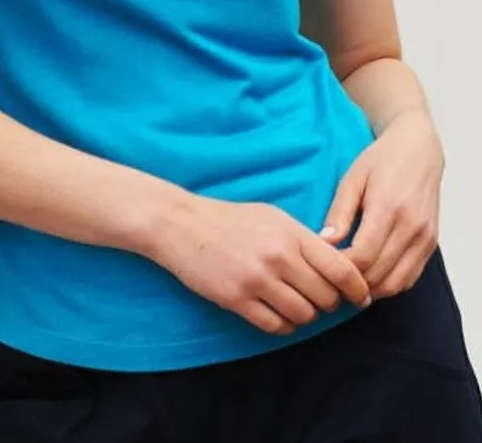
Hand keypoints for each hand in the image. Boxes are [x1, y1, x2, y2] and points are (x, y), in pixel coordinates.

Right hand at [147, 197, 370, 335]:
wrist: (182, 225)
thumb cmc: (230, 219)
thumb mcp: (273, 217)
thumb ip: (305, 239)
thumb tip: (339, 264)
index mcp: (291, 233)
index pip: (342, 268)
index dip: (357, 288)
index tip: (360, 297)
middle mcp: (278, 257)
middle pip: (326, 297)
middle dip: (328, 303)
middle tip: (320, 299)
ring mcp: (257, 280)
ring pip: (303, 315)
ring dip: (304, 315)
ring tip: (294, 303)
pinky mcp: (237, 300)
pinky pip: (276, 326)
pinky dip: (282, 325)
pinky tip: (275, 312)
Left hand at [322, 110, 443, 299]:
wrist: (418, 149)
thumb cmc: (381, 160)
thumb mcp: (352, 178)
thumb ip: (339, 212)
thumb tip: (324, 242)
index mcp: (388, 208)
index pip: (362, 257)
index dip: (340, 269)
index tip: (321, 267)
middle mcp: (411, 227)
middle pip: (378, 274)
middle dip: (352, 283)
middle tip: (329, 281)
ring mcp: (424, 238)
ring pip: (395, 283)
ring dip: (370, 290)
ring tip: (347, 283)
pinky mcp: (431, 244)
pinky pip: (410, 278)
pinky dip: (389, 285)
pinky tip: (370, 278)